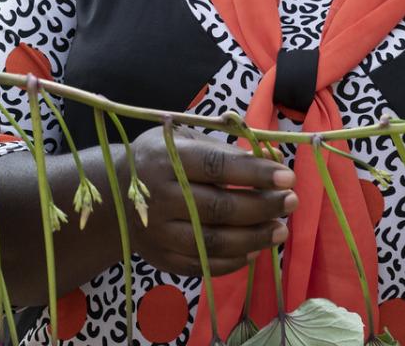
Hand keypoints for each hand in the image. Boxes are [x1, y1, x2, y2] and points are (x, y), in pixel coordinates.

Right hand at [127, 126, 294, 275]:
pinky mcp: (161, 258)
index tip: (287, 177)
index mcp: (165, 159)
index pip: (216, 167)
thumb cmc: (160, 158)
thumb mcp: (187, 139)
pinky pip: (203, 265)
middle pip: (219, 208)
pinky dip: (234, 262)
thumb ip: (230, 148)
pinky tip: (254, 250)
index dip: (255, 173)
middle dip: (262, 207)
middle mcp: (158, 196)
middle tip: (291, 203)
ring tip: (280, 230)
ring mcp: (158, 232)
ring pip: (214, 242)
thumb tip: (276, 157)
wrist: (113, 194)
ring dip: (255, 238)